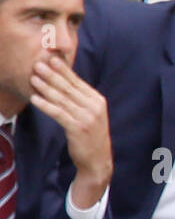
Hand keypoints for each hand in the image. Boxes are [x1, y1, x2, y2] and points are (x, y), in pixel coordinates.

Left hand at [29, 54, 112, 207]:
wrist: (98, 160)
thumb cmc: (91, 136)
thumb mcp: (91, 114)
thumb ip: (80, 99)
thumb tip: (63, 81)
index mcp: (97, 101)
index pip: (77, 82)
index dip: (63, 70)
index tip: (51, 58)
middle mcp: (94, 107)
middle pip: (68, 88)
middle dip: (51, 75)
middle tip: (38, 65)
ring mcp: (86, 118)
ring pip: (62, 99)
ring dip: (45, 88)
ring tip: (33, 79)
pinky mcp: (77, 128)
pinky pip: (58, 113)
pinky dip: (46, 105)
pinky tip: (35, 99)